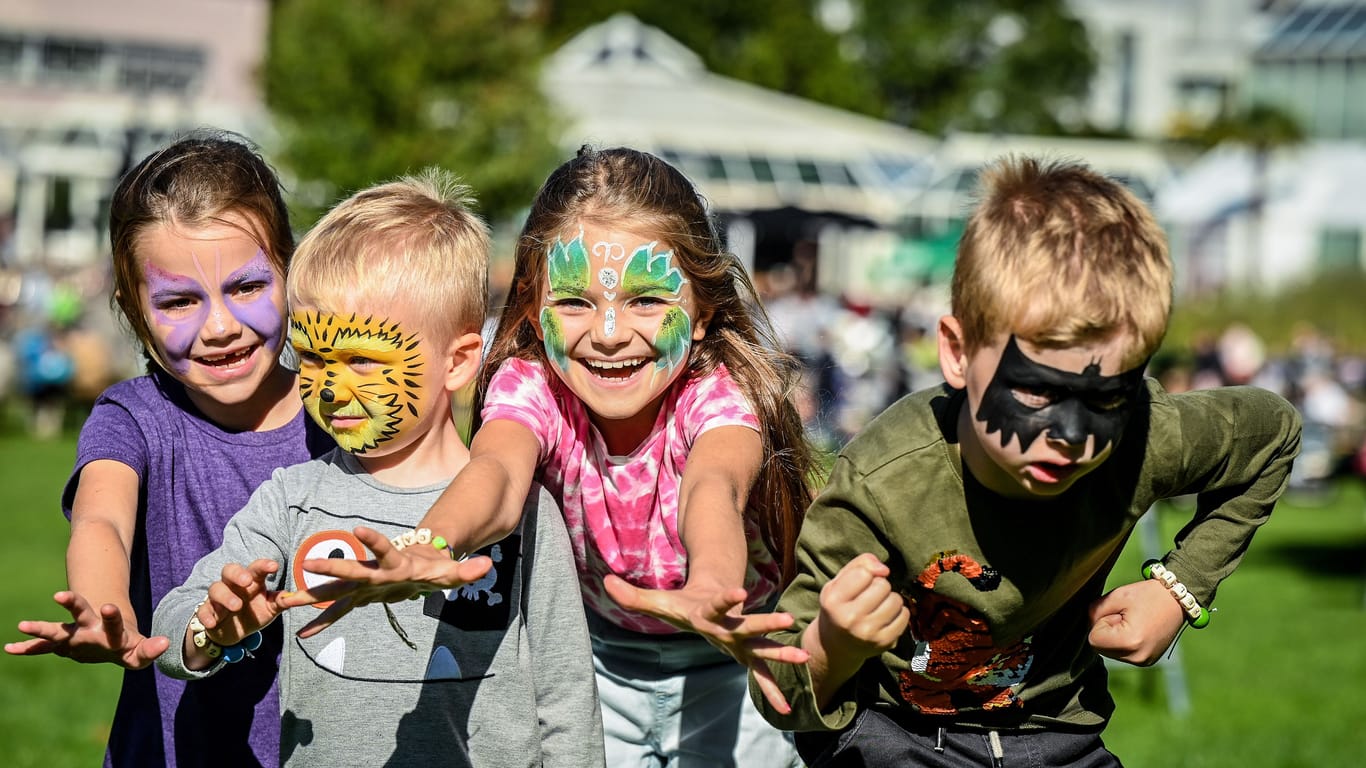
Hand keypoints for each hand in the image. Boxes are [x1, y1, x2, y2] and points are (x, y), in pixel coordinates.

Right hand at [4, 591, 168, 668]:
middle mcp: (90, 628)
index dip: (112, 616)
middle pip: (82, 613)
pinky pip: (42, 648)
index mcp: (111, 630)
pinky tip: (10, 648)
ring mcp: (74, 635)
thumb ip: (149, 650)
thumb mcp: (138, 651)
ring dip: (42, 626)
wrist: (107, 636)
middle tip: (60, 594)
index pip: (113, 622)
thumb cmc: (125, 645)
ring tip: (23, 624)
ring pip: (58, 628)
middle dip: (73, 604)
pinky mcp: (62, 644)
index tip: (109, 605)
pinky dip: (28, 649)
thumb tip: (166, 643)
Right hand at [197, 559, 286, 646]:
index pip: (256, 568)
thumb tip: (296, 597)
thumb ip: (281, 601)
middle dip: (238, 574)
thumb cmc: (255, 613)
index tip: (274, 567)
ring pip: (215, 588)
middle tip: (247, 581)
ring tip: (236, 606)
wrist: (233, 632)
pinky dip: (206, 615)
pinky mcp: (207, 612)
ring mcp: (218, 598)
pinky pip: (202, 610)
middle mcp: (233, 585)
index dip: (263, 565)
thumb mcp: (270, 608)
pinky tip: (212, 622)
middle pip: (229, 570)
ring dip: (225, 596)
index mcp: (252, 581)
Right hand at [275, 526, 492, 638]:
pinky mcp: (358, 598)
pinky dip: (321, 622)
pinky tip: (302, 633)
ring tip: (283, 601)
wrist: (416, 565)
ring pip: (334, 591)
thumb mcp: (452, 572)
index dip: (374, 540)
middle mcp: (372, 572)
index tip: (358, 529)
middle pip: (351, 570)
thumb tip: (488, 565)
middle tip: (309, 565)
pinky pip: (337, 612)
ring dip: (311, 595)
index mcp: (394, 564)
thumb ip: (467, 570)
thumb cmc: (433, 568)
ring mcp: (362, 585)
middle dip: (331, 568)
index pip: (384, 549)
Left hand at [604, 574, 809, 713]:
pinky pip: (760, 674)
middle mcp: (729, 625)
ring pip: (763, 646)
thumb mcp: (656, 600)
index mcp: (708, 612)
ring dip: (781, 653)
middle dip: (767, 622)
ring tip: (803, 659)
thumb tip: (605, 582)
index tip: (739, 589)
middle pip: (749, 624)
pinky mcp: (745, 653)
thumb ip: (631, 595)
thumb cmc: (683, 602)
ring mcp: (741, 639)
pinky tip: (786, 711)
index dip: (725, 597)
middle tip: (788, 619)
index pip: (717, 603)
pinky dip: (772, 691)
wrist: (717, 594)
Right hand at [810, 553, 908, 663]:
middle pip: (882, 585)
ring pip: (896, 600)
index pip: (863, 573)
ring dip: (890, 599)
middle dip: (879, 586)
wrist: (834, 646)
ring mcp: (868, 633)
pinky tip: (886, 617)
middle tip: (869, 597)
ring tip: (878, 606)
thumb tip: (884, 570)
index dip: (865, 574)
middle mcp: (849, 619)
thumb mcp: (838, 582)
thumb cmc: (839, 607)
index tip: (859, 584)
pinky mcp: (884, 643)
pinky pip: (904, 616)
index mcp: (833, 601)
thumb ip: (860, 564)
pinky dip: (898, 613)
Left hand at [1087, 578, 1185, 665]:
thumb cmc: (1147, 595)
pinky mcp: (1146, 661)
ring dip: (1114, 637)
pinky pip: (1121, 654)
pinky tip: (1137, 629)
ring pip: (1109, 652)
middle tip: (1125, 616)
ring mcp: (1143, 662)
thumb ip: (1094, 612)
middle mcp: (1138, 657)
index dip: (1100, 623)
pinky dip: (1123, 642)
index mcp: (1130, 642)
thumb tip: (1087, 627)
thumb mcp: (1116, 597)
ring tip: (1132, 622)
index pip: (1093, 640)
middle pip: (1100, 648)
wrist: (1177, 600)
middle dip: (1106, 631)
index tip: (1116, 613)